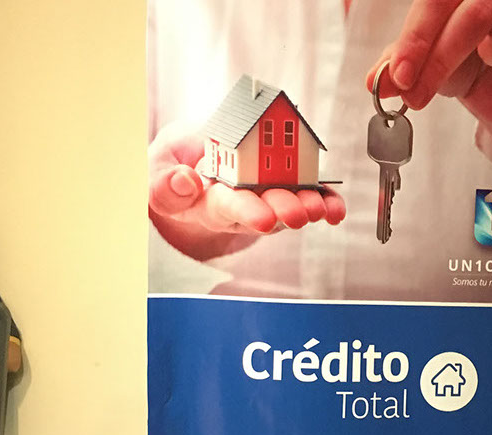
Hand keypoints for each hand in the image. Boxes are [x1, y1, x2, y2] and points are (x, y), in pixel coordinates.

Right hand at [148, 123, 345, 260]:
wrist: (194, 160)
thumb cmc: (175, 166)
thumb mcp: (156, 170)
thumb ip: (163, 184)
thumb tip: (185, 181)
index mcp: (208, 202)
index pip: (227, 207)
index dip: (246, 212)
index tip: (262, 217)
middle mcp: (241, 206)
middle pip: (264, 210)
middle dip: (283, 211)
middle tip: (298, 213)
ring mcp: (265, 198)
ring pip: (288, 205)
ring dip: (308, 206)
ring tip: (320, 208)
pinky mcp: (286, 187)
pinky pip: (308, 197)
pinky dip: (325, 202)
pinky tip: (334, 207)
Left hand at [366, 0, 491, 178]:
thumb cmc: (467, 61)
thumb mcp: (427, 61)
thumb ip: (402, 66)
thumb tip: (377, 81)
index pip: (438, 0)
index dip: (416, 39)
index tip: (399, 76)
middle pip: (472, 16)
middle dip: (439, 63)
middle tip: (416, 96)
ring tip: (488, 67)